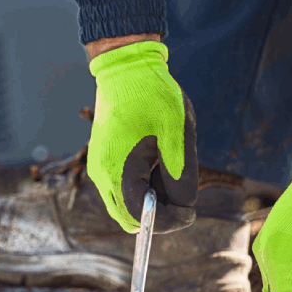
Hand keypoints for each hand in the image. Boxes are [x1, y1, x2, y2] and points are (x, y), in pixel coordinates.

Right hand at [85, 40, 198, 232]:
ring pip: (125, 207)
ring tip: (169, 168)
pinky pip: (121, 191)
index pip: (142, 216)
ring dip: (151, 201)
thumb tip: (185, 207)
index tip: (192, 211)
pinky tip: (157, 163)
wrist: (126, 71)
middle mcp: (102, 174)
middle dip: (159, 215)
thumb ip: (181, 175)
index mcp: (119, 168)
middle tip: (180, 191)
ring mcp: (99, 169)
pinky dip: (142, 190)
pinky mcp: (102, 163)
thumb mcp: (178, 134)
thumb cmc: (153, 97)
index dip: (170, 220)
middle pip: (130, 219)